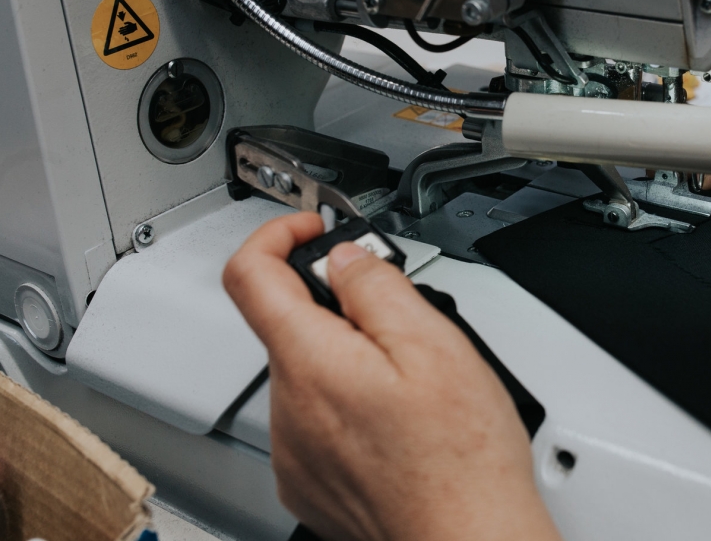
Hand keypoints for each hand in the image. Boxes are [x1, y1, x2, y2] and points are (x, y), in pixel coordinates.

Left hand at [223, 213, 561, 540]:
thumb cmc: (460, 460)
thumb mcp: (435, 344)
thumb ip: (379, 287)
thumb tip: (347, 258)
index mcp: (312, 363)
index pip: (250, 273)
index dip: (276, 235)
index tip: (310, 231)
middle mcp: (289, 408)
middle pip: (288, 324)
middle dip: (337, 305)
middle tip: (399, 317)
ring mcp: (295, 450)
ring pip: (307, 371)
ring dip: (347, 357)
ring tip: (410, 381)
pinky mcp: (308, 479)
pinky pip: (314, 419)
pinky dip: (347, 402)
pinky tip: (396, 420)